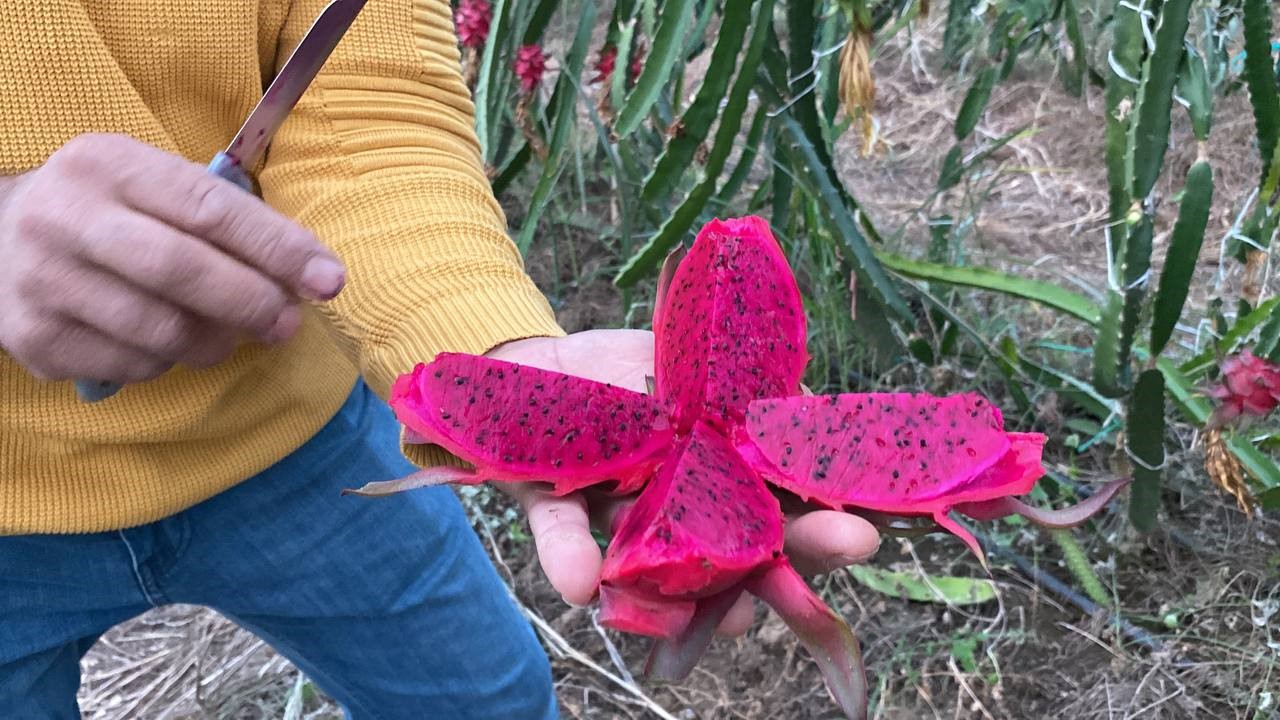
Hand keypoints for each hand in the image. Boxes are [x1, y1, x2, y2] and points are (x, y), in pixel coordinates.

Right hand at [0, 133, 345, 383]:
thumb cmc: (106, 212)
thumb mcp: (149, 185)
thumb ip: (219, 216)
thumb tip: (307, 273)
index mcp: (107, 165)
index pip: (209, 208)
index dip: (278, 248)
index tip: (330, 279)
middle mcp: (65, 217)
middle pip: (180, 270)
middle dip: (251, 301)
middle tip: (288, 322)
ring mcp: (41, 280)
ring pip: (159, 330)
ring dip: (216, 341)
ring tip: (233, 335)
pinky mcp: (33, 338)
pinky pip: (131, 365)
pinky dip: (168, 362)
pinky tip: (170, 344)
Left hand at [486, 329, 880, 635]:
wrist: (538, 363)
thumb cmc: (625, 366)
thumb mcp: (696, 364)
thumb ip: (745, 390)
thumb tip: (809, 407)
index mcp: (712, 473)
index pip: (773, 508)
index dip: (816, 527)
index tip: (860, 535)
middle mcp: (670, 506)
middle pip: (729, 546)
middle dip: (776, 564)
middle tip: (819, 565)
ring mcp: (615, 509)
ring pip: (653, 558)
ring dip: (681, 591)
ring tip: (713, 618)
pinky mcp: (551, 504)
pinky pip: (562, 534)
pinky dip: (571, 557)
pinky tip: (585, 582)